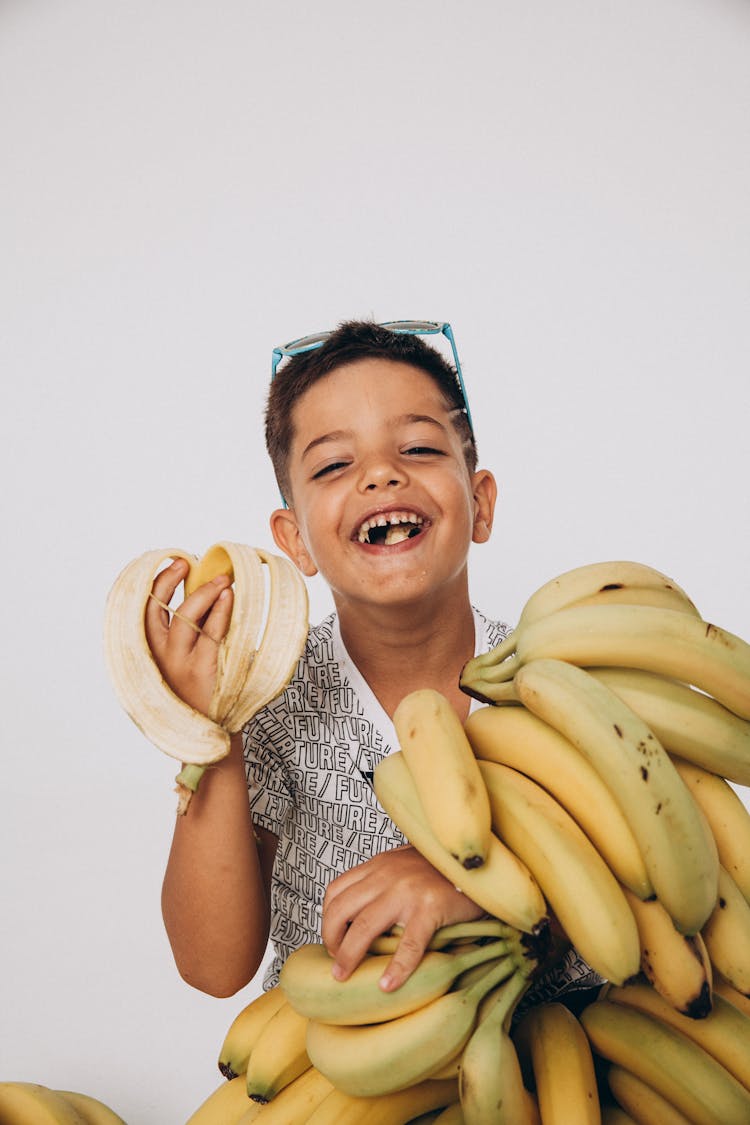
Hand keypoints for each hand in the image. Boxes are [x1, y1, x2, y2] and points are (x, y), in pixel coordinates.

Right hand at [144, 558, 233, 714]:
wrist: (214, 731)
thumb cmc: (203, 691)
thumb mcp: (184, 660)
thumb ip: (188, 632)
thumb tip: (202, 589)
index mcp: (151, 652)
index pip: (143, 610)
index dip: (156, 583)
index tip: (174, 563)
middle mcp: (159, 656)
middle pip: (155, 609)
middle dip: (168, 580)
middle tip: (188, 562)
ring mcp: (178, 664)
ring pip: (184, 617)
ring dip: (204, 593)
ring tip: (224, 580)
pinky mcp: (201, 670)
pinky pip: (210, 633)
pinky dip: (220, 611)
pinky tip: (230, 598)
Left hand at [321, 845, 483, 992]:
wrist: (479, 866)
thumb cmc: (442, 871)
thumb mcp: (405, 866)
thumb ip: (384, 881)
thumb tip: (362, 913)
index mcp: (379, 865)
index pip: (336, 891)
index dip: (327, 918)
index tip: (332, 940)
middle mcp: (387, 875)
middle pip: (342, 910)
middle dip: (331, 939)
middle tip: (337, 963)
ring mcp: (407, 891)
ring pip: (364, 926)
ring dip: (349, 955)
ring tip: (344, 977)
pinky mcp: (430, 907)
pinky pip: (408, 943)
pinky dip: (396, 967)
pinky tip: (388, 985)